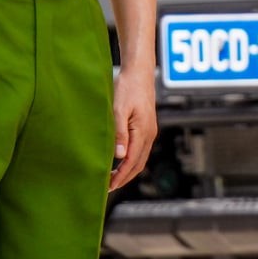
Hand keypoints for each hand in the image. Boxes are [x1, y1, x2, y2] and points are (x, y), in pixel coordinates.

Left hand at [109, 67, 157, 192]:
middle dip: (124, 177)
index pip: (132, 162)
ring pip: (140, 158)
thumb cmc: (128, 87)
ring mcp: (149, 131)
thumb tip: (120, 156)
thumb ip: (119, 133)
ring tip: (112, 177)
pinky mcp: (147, 127)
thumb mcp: (119, 109)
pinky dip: (131, 160)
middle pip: (139, 164)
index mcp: (143, 132)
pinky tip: (120, 161)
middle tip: (108, 187)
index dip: (121, 176)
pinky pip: (140, 150)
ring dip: (128, 170)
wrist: (139, 71)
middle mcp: (149, 134)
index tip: (109, 186)